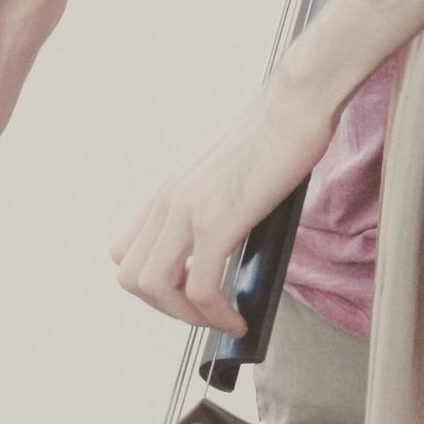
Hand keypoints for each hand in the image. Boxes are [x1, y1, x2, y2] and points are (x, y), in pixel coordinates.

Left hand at [110, 68, 337, 336]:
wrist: (297, 103)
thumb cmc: (277, 134)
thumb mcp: (227, 173)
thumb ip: (214, 204)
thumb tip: (226, 244)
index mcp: (167, 188)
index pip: (126, 251)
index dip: (151, 283)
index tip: (185, 293)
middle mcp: (168, 198)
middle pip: (130, 276)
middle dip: (165, 307)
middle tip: (202, 314)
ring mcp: (188, 209)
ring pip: (153, 286)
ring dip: (185, 315)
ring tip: (218, 320)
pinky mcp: (218, 220)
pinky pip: (201, 287)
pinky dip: (216, 314)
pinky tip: (237, 317)